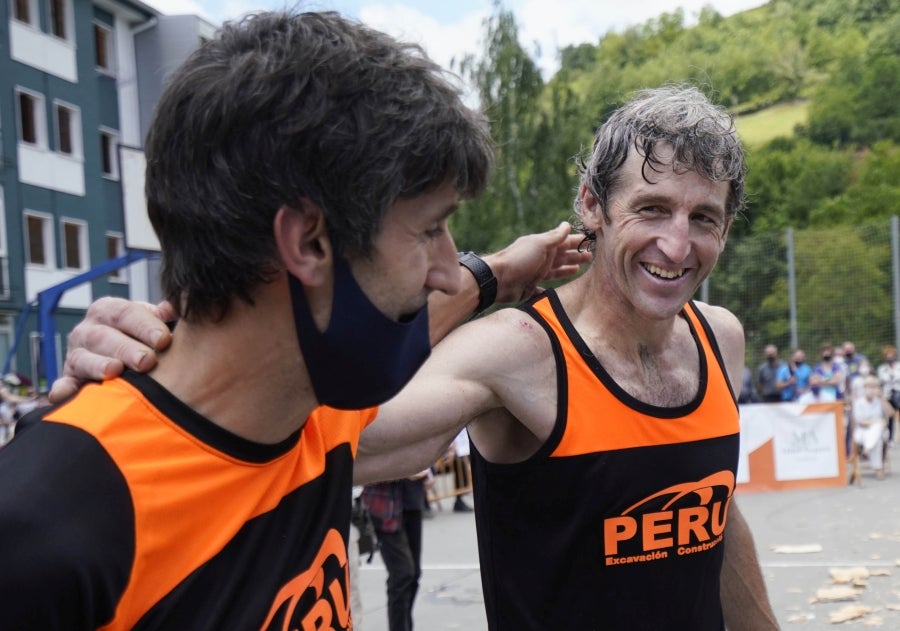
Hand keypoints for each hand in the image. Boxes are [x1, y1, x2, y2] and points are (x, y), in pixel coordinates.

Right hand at [48, 298, 176, 402]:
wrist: (127, 362)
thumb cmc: (144, 339)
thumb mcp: (152, 323)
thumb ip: (163, 316)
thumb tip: (173, 308)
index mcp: (108, 311)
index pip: (124, 313)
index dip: (144, 325)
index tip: (164, 339)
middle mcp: (87, 331)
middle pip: (103, 336)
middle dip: (126, 348)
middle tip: (147, 361)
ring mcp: (76, 356)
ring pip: (82, 359)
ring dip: (98, 365)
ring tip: (116, 371)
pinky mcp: (70, 381)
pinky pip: (63, 385)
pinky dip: (63, 390)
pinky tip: (67, 394)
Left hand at [485, 221, 589, 304]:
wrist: (497, 279)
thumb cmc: (519, 259)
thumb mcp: (539, 244)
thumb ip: (555, 237)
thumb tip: (567, 224)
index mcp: (544, 247)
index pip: (565, 242)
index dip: (577, 241)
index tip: (592, 241)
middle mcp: (541, 259)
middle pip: (562, 256)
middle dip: (576, 256)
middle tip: (591, 257)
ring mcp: (535, 273)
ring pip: (555, 271)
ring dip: (567, 270)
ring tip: (579, 270)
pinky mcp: (530, 288)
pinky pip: (543, 290)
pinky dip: (551, 291)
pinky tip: (559, 293)